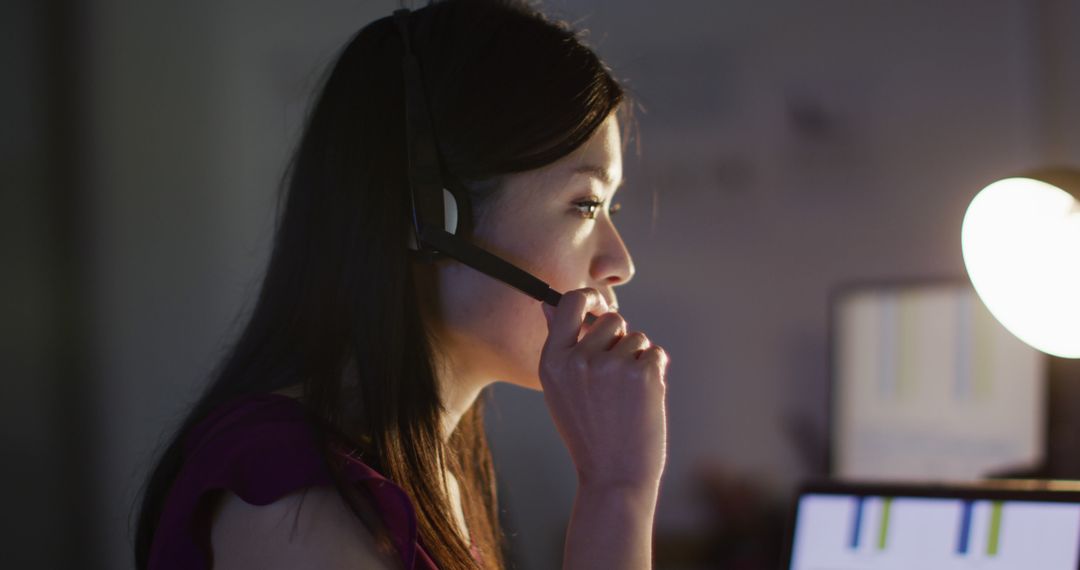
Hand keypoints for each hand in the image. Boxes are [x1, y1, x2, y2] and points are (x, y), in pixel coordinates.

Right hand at [539, 288, 668, 492]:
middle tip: (615, 379)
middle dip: (620, 340)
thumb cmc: (587, 432)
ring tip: (626, 396)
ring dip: (638, 359)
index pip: (570, 303)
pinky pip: (655, 354)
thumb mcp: (559, 389)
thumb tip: (548, 303)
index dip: (590, 298)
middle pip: (612, 319)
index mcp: (552, 361)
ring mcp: (610, 366)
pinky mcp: (641, 374)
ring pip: (637, 338)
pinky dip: (655, 372)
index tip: (599, 307)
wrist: (614, 476)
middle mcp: (578, 359)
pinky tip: (642, 401)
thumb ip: (558, 345)